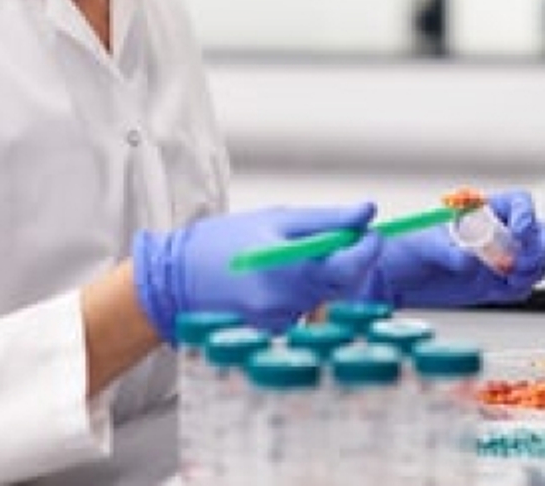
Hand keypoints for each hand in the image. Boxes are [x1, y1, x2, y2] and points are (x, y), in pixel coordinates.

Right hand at [133, 204, 382, 341]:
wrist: (174, 281)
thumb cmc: (225, 241)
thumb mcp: (278, 218)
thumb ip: (327, 219)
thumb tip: (368, 211)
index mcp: (291, 267)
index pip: (351, 266)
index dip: (369, 248)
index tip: (371, 232)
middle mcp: (288, 300)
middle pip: (342, 282)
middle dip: (347, 259)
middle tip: (334, 237)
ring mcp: (280, 321)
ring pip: (324, 295)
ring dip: (322, 275)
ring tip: (290, 257)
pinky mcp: (272, 332)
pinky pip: (304, 308)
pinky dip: (301, 292)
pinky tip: (277, 280)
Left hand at [361, 190, 544, 307]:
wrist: (393, 276)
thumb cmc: (405, 246)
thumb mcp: (424, 242)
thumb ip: (449, 250)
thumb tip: (469, 260)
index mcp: (481, 210)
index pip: (519, 203)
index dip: (526, 215)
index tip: (519, 232)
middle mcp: (495, 232)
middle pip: (538, 231)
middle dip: (537, 247)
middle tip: (518, 262)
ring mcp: (497, 258)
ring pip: (536, 258)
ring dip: (533, 268)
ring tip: (510, 278)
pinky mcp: (494, 283)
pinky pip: (522, 284)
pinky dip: (521, 287)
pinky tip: (504, 289)